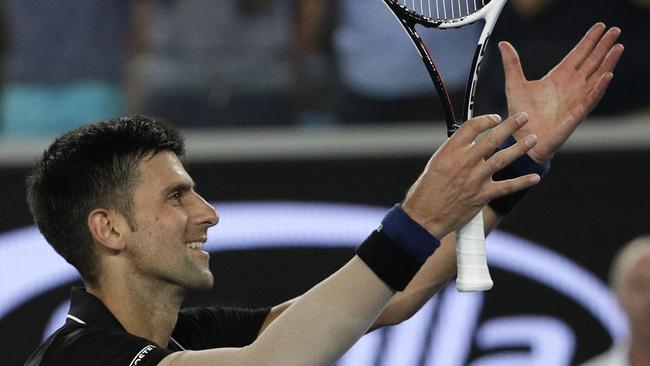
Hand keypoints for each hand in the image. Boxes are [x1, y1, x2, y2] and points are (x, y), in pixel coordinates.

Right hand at [402, 113, 539, 238]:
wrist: (424, 216)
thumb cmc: (427, 190)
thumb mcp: (436, 164)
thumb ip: (454, 153)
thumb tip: (470, 144)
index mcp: (450, 152)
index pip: (472, 127)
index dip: (486, 119)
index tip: (495, 118)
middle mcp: (464, 162)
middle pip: (492, 139)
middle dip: (510, 126)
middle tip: (523, 117)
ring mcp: (475, 179)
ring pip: (503, 159)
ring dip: (520, 148)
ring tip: (532, 139)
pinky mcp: (482, 195)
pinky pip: (506, 187)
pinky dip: (522, 182)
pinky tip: (534, 177)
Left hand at [500, 23, 623, 163]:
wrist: (521, 137)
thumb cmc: (521, 114)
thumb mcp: (514, 85)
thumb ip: (512, 64)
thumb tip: (503, 44)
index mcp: (558, 77)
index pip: (578, 54)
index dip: (589, 41)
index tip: (600, 27)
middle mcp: (570, 86)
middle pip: (591, 62)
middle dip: (603, 46)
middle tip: (615, 30)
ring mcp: (575, 99)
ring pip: (596, 78)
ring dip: (607, 63)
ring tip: (617, 49)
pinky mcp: (575, 114)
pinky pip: (590, 99)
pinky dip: (598, 88)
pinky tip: (606, 76)